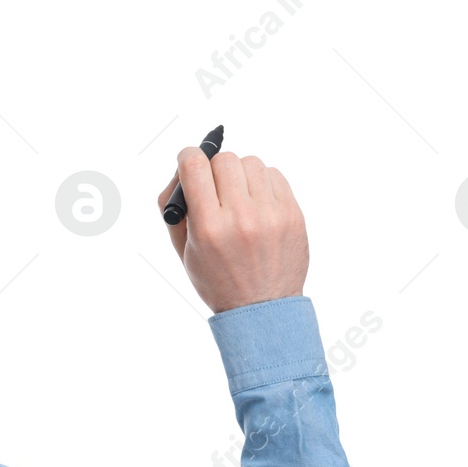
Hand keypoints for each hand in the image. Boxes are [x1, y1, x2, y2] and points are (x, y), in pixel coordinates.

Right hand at [159, 149, 308, 313]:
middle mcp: (241, 217)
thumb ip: (175, 208)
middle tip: (215, 188)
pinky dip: (261, 183)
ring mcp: (271, 214)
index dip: (187, 158)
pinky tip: (257, 203)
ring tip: (239, 197)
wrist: (263, 308)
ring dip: (240, 174)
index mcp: (209, 228)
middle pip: (224, 159)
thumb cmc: (218, 280)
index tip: (189, 163)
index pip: (194, 166)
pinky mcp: (292, 214)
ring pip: (251, 162)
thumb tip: (182, 169)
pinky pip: (274, 174)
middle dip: (214, 169)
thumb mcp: (184, 251)